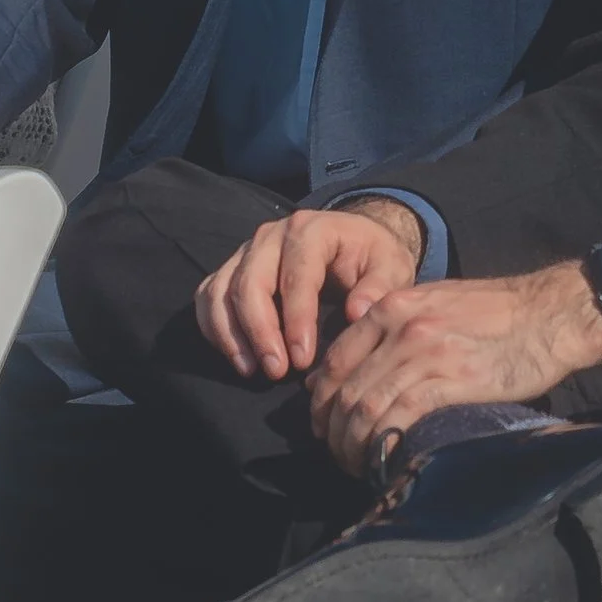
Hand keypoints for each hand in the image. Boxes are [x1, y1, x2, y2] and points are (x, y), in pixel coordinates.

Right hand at [195, 198, 425, 379]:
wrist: (353, 241)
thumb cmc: (372, 258)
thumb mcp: (392, 266)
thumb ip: (379, 287)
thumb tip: (357, 312)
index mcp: (311, 229)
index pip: (296, 275)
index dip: (296, 320)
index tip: (303, 360)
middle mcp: (270, 235)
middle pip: (250, 283)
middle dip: (260, 332)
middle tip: (276, 371)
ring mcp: (246, 251)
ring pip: (222, 291)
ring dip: (232, 335)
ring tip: (252, 371)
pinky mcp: (232, 268)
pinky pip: (209, 297)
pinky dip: (216, 329)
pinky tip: (238, 358)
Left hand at [309, 264, 601, 476]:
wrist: (550, 314)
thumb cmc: (495, 314)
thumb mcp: (434, 305)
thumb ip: (391, 331)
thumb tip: (350, 371)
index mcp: (392, 307)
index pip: (335, 361)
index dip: (321, 401)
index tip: (324, 426)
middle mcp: (401, 327)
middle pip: (344, 390)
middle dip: (333, 431)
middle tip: (338, 455)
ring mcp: (425, 353)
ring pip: (365, 407)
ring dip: (353, 445)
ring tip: (357, 464)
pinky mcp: (452, 380)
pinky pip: (398, 417)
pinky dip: (381, 444)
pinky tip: (383, 461)